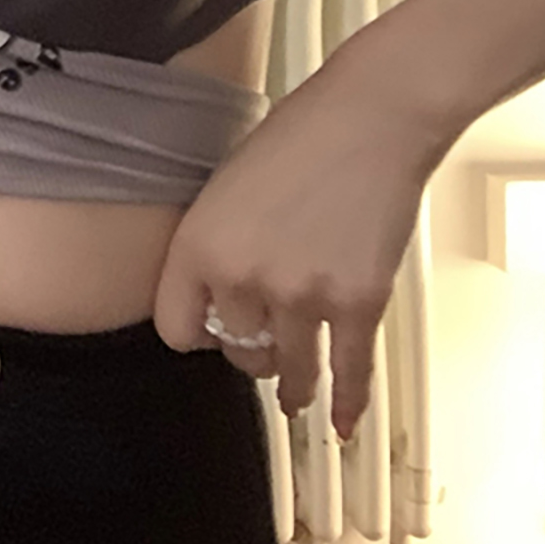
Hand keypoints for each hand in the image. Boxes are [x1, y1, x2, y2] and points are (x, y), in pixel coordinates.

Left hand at [150, 65, 435, 440]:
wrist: (368, 119)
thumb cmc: (297, 136)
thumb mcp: (227, 185)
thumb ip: (217, 242)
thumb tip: (222, 294)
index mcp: (199, 244)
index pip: (176, 328)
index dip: (194, 334)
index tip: (208, 335)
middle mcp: (242, 279)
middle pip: (236, 352)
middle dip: (250, 351)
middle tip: (263, 347)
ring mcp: (302, 296)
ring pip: (290, 372)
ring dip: (293, 388)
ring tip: (295, 397)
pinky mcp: (357, 304)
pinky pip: (349, 373)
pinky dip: (348, 403)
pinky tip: (343, 424)